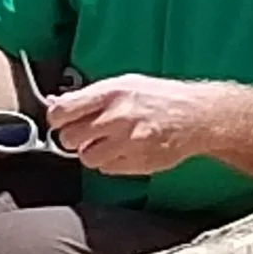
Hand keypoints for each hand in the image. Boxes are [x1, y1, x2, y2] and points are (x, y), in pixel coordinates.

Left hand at [45, 74, 217, 176]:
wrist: (196, 116)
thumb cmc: (160, 97)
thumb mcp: (125, 84)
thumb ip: (90, 95)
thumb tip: (57, 103)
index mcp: (111, 93)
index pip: (63, 111)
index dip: (57, 118)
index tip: (61, 120)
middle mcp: (117, 117)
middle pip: (69, 138)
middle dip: (75, 137)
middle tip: (88, 132)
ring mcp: (127, 142)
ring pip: (86, 158)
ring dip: (92, 152)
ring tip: (108, 142)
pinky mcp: (136, 163)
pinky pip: (106, 169)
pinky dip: (110, 162)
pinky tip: (124, 150)